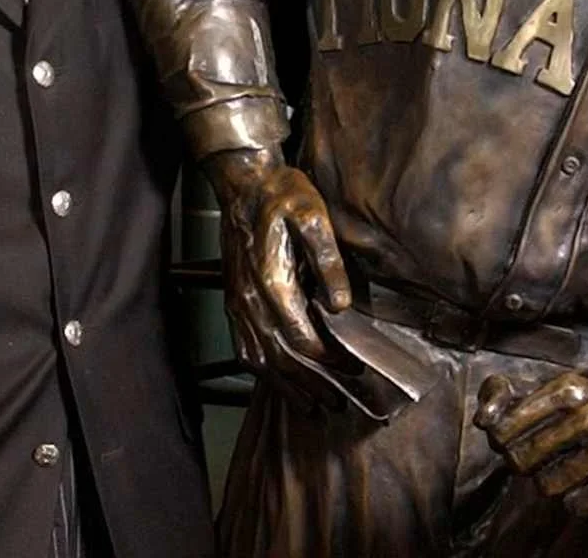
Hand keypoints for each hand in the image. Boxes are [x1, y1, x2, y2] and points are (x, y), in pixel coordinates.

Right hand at [206, 149, 350, 397]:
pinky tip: (276, 380)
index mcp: (272, 282)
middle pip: (281, 358)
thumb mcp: (313, 214)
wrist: (244, 183)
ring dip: (287, 386)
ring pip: (259, 359)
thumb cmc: (281, 194)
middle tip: (339, 402)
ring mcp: (237, 303)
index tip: (353, 371)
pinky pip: (243, 347)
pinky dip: (261, 371)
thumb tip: (340, 303)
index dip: (328, 361)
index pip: (302, 338)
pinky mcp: (233, 300)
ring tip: (313, 405)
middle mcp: (250, 300)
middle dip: (312, 385)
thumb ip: (328, 259)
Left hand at [474, 370, 587, 514]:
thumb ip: (503, 394)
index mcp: (568, 388)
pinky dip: (575, 501)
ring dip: (547, 483)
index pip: (506, 425)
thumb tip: (482, 421)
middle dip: (519, 463)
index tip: (506, 439)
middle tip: (530, 459)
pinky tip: (580, 487)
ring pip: (549, 485)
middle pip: (522, 458)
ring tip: (557, 471)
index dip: (500, 438)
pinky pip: (581, 504)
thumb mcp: (546, 388)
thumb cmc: (587, 404)